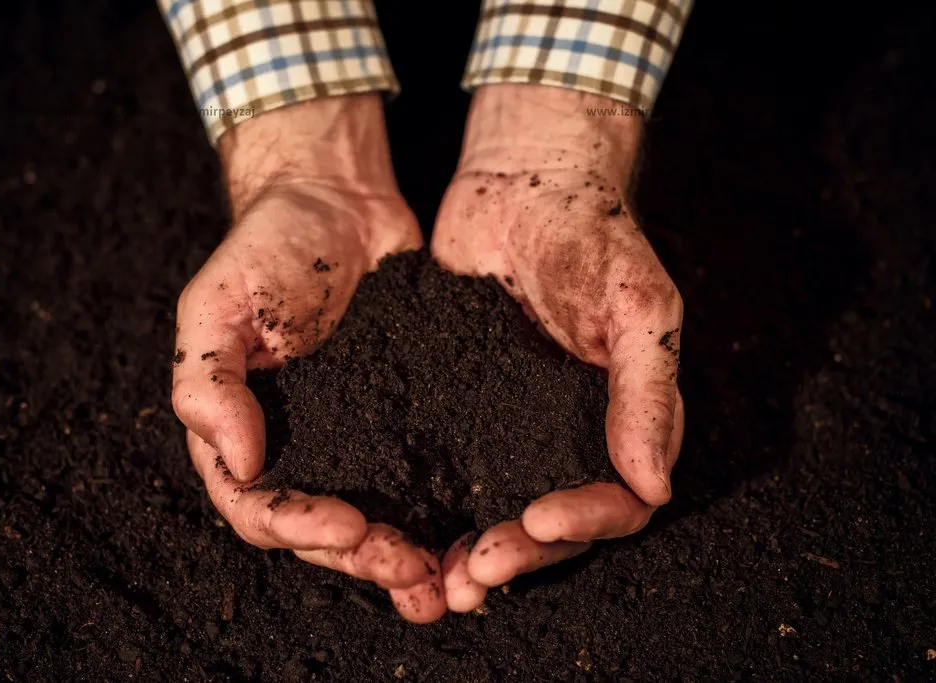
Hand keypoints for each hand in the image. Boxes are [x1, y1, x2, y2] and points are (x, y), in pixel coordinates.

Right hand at [172, 95, 444, 622]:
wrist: (338, 205)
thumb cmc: (265, 249)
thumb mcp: (217, 305)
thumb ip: (210, 383)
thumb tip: (240, 463)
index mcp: (244, 435)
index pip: (259, 508)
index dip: (299, 528)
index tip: (348, 525)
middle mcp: (299, 452)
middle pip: (323, 533)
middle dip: (364, 558)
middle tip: (412, 571)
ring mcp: (356, 442)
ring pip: (376, 522)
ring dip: (406, 560)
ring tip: (447, 584)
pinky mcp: (407, 423)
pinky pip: (422, 480)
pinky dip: (442, 516)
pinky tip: (473, 535)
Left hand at [432, 85, 684, 611]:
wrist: (523, 179)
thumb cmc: (595, 233)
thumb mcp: (638, 304)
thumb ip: (649, 392)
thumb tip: (656, 486)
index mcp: (622, 421)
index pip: (619, 502)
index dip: (583, 522)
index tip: (535, 517)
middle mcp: (567, 436)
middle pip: (553, 525)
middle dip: (516, 556)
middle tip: (468, 576)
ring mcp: (511, 426)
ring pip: (496, 510)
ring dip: (468, 551)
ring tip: (431, 580)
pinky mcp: (458, 407)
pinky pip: (446, 470)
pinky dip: (428, 508)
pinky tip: (396, 527)